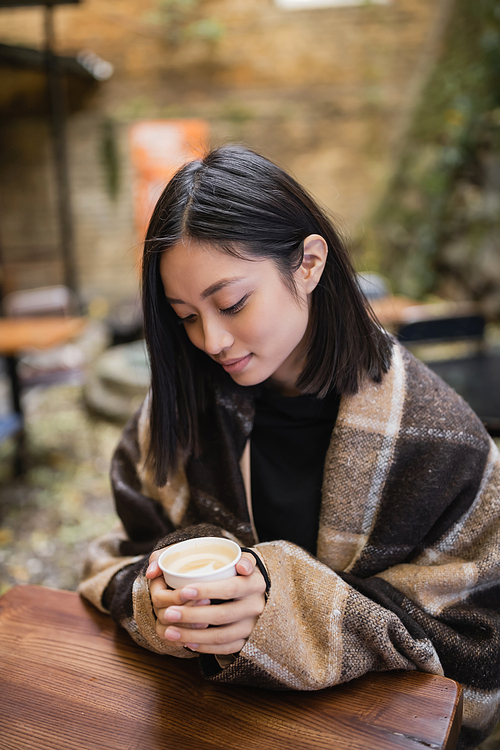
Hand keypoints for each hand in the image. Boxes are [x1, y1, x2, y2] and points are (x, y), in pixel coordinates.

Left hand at [146, 549, 265, 654]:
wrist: (256, 589)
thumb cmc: (231, 569)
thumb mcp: (222, 555)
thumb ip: (184, 554)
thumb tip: (154, 570)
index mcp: (254, 581)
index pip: (230, 587)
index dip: (206, 590)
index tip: (183, 591)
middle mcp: (256, 604)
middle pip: (223, 615)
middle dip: (192, 616)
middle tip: (168, 614)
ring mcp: (252, 625)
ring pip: (222, 636)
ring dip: (193, 635)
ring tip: (169, 632)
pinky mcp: (247, 640)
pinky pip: (226, 648)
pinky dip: (206, 647)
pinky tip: (187, 643)